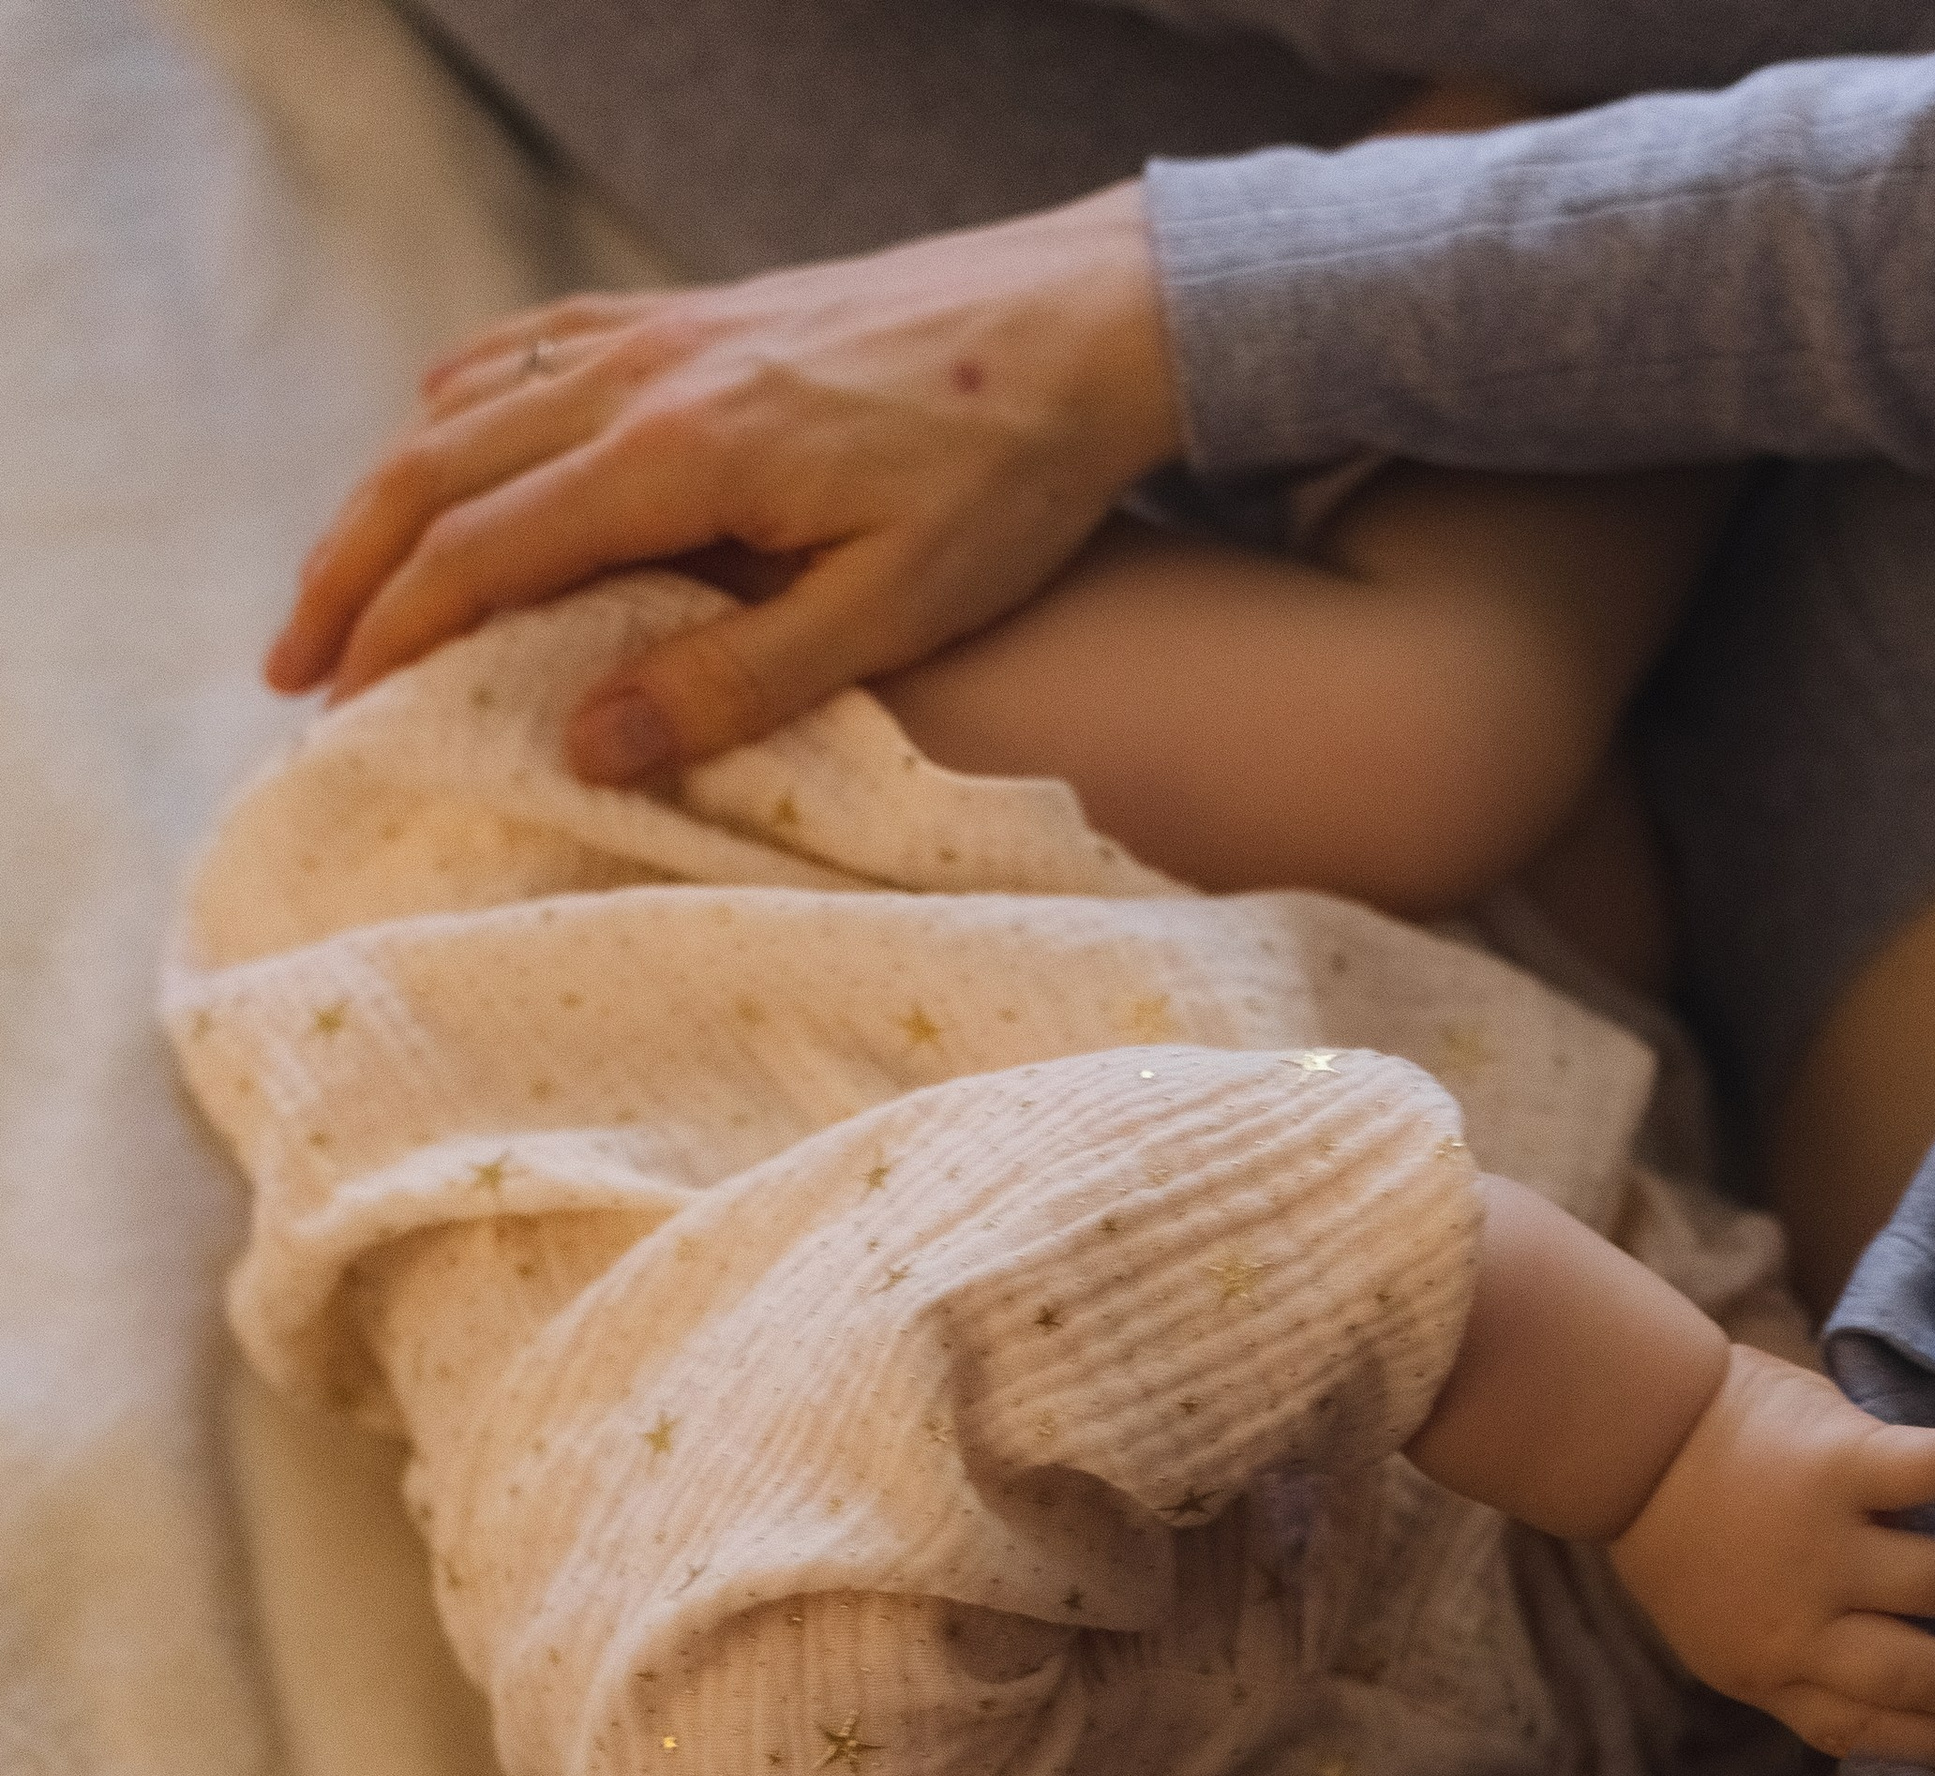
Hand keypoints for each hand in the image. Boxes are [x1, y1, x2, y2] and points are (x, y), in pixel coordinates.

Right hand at [265, 185, 1176, 779]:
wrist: (1084, 321)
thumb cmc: (1006, 480)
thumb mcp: (891, 612)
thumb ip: (736, 680)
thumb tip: (582, 742)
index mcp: (679, 456)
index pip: (482, 552)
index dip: (395, 636)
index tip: (342, 716)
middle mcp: (641, 375)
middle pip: (435, 471)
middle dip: (349, 574)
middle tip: (292, 671)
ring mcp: (659, 331)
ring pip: (465, 407)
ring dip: (385, 499)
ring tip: (343, 589)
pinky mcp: (693, 317)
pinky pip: (530, 351)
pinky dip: (459, 411)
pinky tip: (440, 450)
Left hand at [1610, 1345, 1934, 1771]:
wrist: (1626, 1436)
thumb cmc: (1683, 1532)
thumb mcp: (1720, 1628)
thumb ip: (1795, 1657)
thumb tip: (1884, 1686)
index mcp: (1769, 1670)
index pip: (1866, 1731)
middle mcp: (1802, 1623)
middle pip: (1928, 1674)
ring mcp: (1824, 1544)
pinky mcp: (1840, 1464)